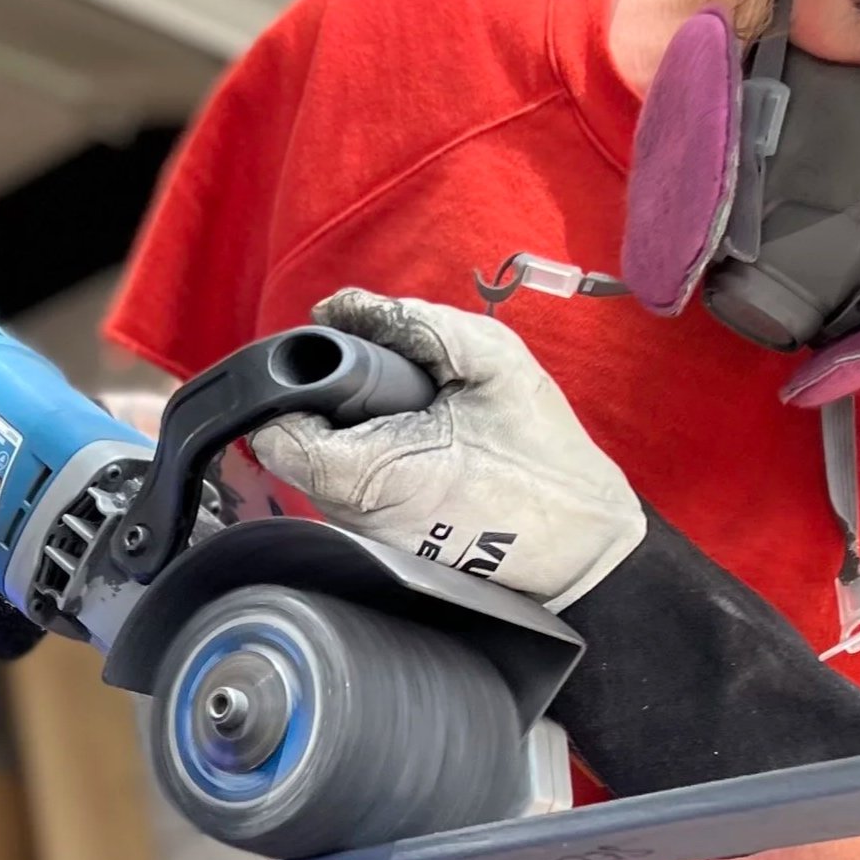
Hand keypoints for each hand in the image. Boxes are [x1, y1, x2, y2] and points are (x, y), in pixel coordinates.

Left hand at [250, 290, 644, 607]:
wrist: (583, 548)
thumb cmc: (546, 462)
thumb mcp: (493, 361)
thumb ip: (411, 323)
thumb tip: (341, 307)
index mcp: (367, 474)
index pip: (275, 425)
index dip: (300, 384)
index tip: (345, 367)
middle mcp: (349, 517)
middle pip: (297, 441)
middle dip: (335, 405)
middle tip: (402, 392)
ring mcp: (361, 541)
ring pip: (323, 467)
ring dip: (358, 433)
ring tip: (422, 425)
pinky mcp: (377, 551)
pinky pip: (351, 492)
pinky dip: (376, 464)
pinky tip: (426, 458)